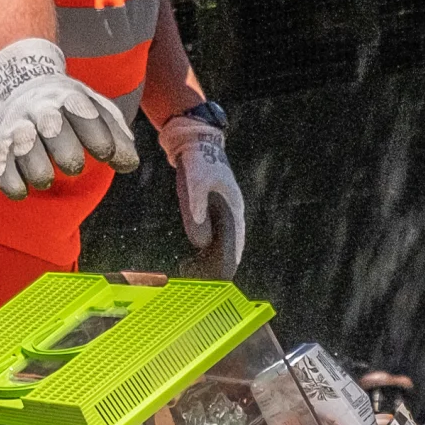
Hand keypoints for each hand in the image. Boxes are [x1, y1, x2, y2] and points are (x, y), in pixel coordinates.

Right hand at [0, 38, 137, 196]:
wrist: (24, 84)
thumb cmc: (71, 108)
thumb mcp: (98, 110)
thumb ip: (118, 136)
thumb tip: (129, 164)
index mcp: (70, 98)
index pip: (84, 114)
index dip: (98, 137)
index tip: (107, 156)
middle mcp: (41, 108)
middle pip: (52, 127)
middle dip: (67, 153)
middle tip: (74, 168)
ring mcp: (18, 124)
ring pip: (24, 145)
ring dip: (37, 169)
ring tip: (47, 181)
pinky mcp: (0, 143)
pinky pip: (0, 162)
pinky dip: (10, 180)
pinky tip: (22, 192)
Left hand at [164, 110, 245, 273]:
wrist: (197, 144)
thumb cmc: (198, 163)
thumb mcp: (194, 184)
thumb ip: (196, 210)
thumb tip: (200, 243)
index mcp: (233, 209)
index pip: (235, 245)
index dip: (226, 265)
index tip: (217, 280)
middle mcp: (233, 215)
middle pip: (230, 249)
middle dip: (216, 267)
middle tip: (197, 278)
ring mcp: (224, 215)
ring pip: (222, 247)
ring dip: (209, 262)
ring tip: (189, 270)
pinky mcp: (214, 214)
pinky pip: (214, 240)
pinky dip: (205, 253)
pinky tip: (191, 260)